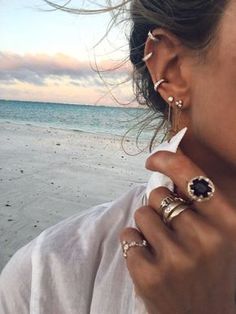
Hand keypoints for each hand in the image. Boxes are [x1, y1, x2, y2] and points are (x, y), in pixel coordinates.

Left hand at [120, 150, 235, 313]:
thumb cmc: (211, 272)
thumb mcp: (221, 235)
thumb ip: (201, 206)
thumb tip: (169, 173)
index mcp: (227, 224)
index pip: (192, 177)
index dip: (169, 160)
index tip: (154, 159)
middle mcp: (205, 240)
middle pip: (159, 194)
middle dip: (160, 205)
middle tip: (170, 227)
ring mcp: (176, 260)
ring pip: (142, 213)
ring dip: (147, 225)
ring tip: (163, 247)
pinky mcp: (150, 276)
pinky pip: (127, 235)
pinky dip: (133, 242)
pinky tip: (150, 259)